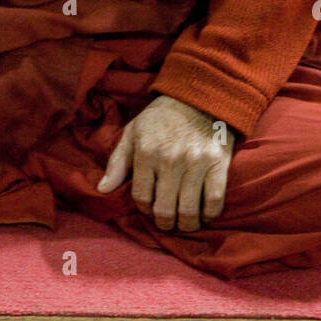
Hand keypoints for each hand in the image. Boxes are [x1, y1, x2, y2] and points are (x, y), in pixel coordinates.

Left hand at [97, 94, 234, 232]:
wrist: (198, 96)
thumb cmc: (161, 118)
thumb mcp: (133, 132)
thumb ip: (117, 162)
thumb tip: (102, 190)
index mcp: (147, 152)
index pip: (141, 198)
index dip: (144, 210)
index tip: (150, 208)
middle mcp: (170, 160)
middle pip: (165, 210)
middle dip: (165, 223)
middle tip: (168, 221)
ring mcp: (196, 163)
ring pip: (189, 211)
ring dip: (186, 224)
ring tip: (185, 221)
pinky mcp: (218, 163)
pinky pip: (214, 201)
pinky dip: (209, 214)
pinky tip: (204, 213)